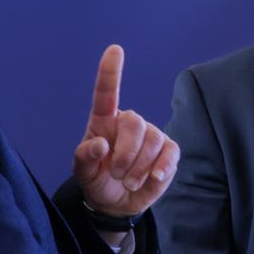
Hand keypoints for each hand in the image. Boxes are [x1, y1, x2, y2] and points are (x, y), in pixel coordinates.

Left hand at [72, 45, 179, 217]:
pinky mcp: (168, 152)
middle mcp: (129, 124)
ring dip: (139, 167)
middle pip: (135, 123)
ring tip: (128, 182)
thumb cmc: (97, 179)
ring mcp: (151, 136)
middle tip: (117, 174)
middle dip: (126, 153)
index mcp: (104, 122)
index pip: (106, 93)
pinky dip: (161, 168)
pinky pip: (170, 153)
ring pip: (154, 139)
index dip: (110, 71)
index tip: (114, 49)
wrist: (117, 203)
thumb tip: (100, 145)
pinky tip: (153, 179)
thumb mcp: (82, 172)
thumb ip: (85, 157)